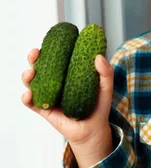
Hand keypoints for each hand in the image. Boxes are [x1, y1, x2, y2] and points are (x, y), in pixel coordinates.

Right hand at [21, 49, 113, 167]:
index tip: (47, 38)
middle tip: (36, 52)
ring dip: (28, 75)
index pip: (57, 57)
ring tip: (31, 72)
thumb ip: (105, 72)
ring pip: (32, 82)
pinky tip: (29, 94)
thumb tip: (98, 57)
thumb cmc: (99, 106)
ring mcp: (48, 95)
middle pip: (40, 66)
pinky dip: (27, 97)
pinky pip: (31, 103)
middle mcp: (56, 82)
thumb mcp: (106, 87)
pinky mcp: (44, 109)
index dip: (50, 47)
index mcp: (68, 73)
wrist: (93, 129)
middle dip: (34, 58)